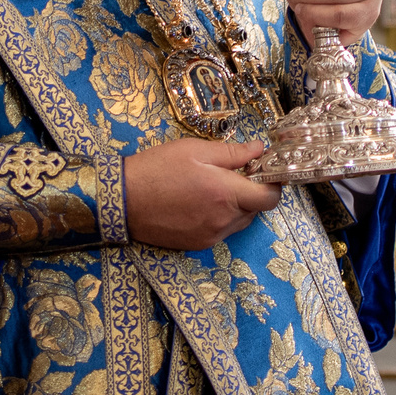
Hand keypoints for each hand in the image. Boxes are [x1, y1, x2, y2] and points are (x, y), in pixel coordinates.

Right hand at [123, 140, 278, 249]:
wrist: (121, 200)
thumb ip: (232, 153)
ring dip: (236, 206)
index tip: (266, 171)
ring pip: (239, 221)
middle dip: (251, 192)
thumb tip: (260, 150)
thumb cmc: (156, 168)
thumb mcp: (194, 150)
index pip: (270, 198)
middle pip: (256, 210)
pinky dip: (220, 217)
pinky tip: (200, 202)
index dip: (274, 184)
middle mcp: (223, 220)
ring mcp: (211, 236)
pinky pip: (221, 230)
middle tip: (234, 174)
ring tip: (213, 187)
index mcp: (226, 194)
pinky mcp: (198, 244)